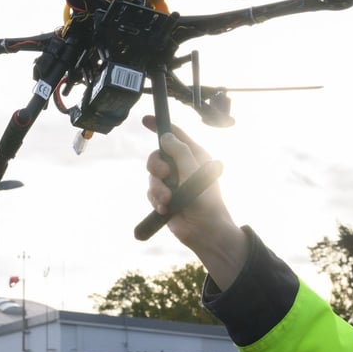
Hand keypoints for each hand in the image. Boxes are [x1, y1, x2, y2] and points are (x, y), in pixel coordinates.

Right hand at [142, 115, 247, 288]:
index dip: (161, 127)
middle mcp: (182, 167)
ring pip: (152, 176)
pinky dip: (156, 199)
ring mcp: (173, 183)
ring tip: (167, 200)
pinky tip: (165, 208)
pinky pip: (151, 192)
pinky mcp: (165, 198)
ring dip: (158, 188)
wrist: (205, 231)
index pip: (175, 136)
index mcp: (194, 156)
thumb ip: (179, 151)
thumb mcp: (193, 170)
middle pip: (157, 156)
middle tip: (164, 174)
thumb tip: (165, 136)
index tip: (145, 120)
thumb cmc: (206, 200)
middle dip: (156, 166)